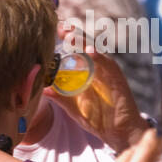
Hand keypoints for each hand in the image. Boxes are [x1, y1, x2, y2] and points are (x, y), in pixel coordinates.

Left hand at [47, 39, 147, 153]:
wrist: (119, 133)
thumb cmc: (98, 119)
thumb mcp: (73, 108)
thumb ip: (60, 97)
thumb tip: (41, 88)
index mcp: (87, 72)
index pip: (76, 51)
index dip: (66, 40)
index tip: (54, 30)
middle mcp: (98, 69)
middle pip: (86, 47)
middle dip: (74, 35)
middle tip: (61, 27)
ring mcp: (109, 73)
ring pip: (97, 52)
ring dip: (84, 42)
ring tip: (71, 35)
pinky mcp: (118, 80)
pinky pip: (109, 66)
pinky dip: (100, 57)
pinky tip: (90, 51)